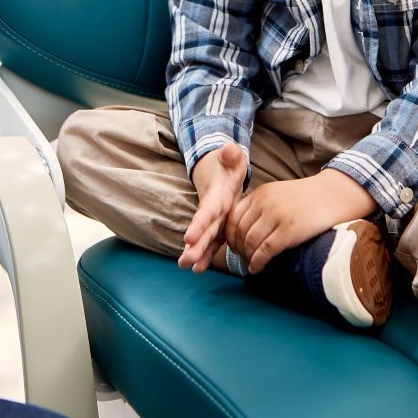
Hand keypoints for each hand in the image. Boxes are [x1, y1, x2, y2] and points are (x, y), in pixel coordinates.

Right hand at [180, 142, 247, 272]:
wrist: (220, 172)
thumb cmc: (228, 167)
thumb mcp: (232, 159)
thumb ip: (231, 155)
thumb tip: (228, 148)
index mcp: (216, 197)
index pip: (207, 212)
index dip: (199, 224)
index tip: (188, 238)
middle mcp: (212, 211)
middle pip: (203, 230)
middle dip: (194, 246)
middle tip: (185, 261)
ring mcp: (214, 220)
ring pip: (204, 239)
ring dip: (197, 254)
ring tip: (188, 268)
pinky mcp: (218, 227)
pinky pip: (212, 243)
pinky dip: (205, 256)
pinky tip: (198, 269)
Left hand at [227, 171, 375, 273]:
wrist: (334, 195)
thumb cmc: (307, 198)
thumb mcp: (278, 193)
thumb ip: (261, 206)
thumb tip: (244, 231)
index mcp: (260, 193)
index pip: (233, 217)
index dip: (229, 235)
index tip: (233, 246)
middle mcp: (265, 202)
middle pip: (239, 231)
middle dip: (237, 248)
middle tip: (242, 258)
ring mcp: (277, 216)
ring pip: (250, 241)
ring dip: (247, 257)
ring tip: (251, 264)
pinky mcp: (290, 230)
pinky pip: (266, 250)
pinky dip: (258, 262)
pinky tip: (258, 268)